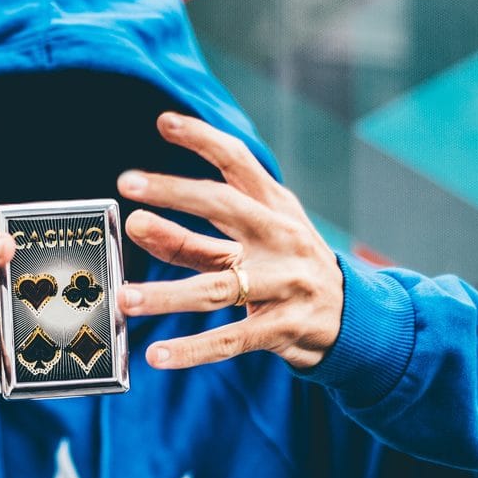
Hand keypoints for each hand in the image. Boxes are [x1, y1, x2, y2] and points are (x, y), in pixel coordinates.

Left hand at [116, 113, 343, 369]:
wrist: (352, 319)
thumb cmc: (287, 271)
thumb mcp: (252, 244)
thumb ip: (195, 238)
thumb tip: (138, 226)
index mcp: (275, 208)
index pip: (239, 161)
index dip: (203, 138)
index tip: (165, 122)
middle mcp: (281, 238)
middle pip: (225, 208)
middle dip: (174, 193)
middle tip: (127, 184)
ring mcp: (286, 284)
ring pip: (219, 286)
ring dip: (168, 293)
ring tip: (125, 297)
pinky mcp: (283, 328)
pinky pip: (230, 339)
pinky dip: (192, 349)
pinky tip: (158, 355)